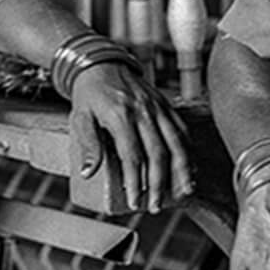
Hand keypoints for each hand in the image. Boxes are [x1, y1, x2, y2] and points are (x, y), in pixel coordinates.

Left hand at [69, 63, 194, 212]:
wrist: (102, 63)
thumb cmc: (89, 94)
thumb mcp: (80, 118)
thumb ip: (87, 145)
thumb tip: (88, 173)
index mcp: (121, 116)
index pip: (132, 156)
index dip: (135, 181)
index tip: (134, 201)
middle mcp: (143, 111)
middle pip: (158, 154)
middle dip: (159, 184)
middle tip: (154, 206)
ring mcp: (157, 107)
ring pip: (176, 143)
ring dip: (180, 172)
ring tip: (182, 194)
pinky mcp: (165, 105)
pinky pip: (181, 130)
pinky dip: (187, 152)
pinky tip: (189, 169)